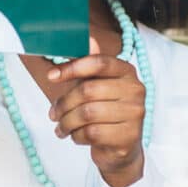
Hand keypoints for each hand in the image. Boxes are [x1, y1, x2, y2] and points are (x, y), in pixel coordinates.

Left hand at [47, 37, 145, 186]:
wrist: (122, 148)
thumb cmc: (106, 111)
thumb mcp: (97, 86)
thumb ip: (89, 65)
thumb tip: (88, 38)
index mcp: (127, 72)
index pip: (99, 63)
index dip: (72, 67)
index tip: (51, 76)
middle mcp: (136, 90)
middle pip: (88, 90)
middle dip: (64, 103)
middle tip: (53, 114)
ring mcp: (135, 114)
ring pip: (88, 113)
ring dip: (67, 122)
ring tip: (61, 128)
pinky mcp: (129, 136)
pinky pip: (92, 133)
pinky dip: (77, 136)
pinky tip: (76, 136)